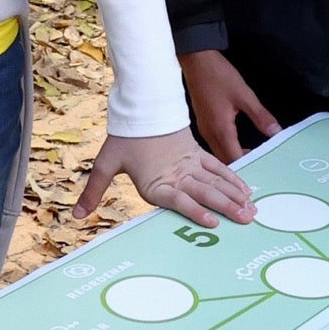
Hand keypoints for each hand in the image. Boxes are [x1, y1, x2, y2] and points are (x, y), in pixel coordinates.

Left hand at [73, 130, 256, 226]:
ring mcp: (191, 163)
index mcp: (157, 180)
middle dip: (227, 207)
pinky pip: (219, 168)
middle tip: (245, 220)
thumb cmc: (125, 138)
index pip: (180, 198)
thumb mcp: (106, 163)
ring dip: (235, 196)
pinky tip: (246, 190)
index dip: (196, 211)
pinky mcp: (197, 154)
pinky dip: (233, 179)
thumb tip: (76, 215)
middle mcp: (178, 173)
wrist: (142, 107)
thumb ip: (93, 191)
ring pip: (217, 181)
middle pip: (206, 192)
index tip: (212, 223)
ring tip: (252, 211)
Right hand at [179, 47, 280, 165]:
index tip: (262, 166)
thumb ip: (260, 116)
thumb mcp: (245, 95)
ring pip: (217, 152)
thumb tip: (276, 132)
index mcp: (220, 129)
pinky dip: (225, 147)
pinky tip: (236, 142)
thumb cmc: (219, 76)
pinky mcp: (202, 122)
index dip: (248, 164)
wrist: (197, 61)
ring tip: (251, 155)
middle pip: (224, 159)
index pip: (234, 158)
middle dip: (241, 164)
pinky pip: (213, 142)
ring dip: (232, 156)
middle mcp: (209, 133)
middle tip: (259, 162)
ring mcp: (203, 128)